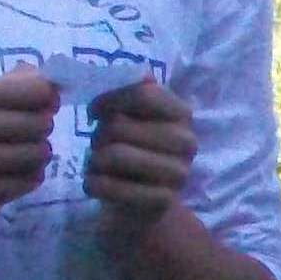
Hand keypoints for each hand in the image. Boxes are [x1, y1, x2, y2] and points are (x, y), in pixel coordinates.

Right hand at [0, 66, 57, 227]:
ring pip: (41, 153)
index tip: (43, 103)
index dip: (47, 96)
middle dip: (40, 128)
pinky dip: (28, 177)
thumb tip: (52, 80)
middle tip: (23, 133)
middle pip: (43, 123)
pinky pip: (33, 180)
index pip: (37, 90)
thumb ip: (8, 86)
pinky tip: (9, 174)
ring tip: (15, 155)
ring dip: (36, 155)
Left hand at [85, 76, 196, 237]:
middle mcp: (187, 141)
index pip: (142, 93)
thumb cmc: (134, 150)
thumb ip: (130, 91)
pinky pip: (111, 186)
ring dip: (93, 159)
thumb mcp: (134, 117)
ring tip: (96, 164)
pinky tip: (94, 183)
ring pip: (113, 154)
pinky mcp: (162, 201)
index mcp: (182, 113)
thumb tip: (131, 75)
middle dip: (98, 135)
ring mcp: (178, 174)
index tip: (94, 112)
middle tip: (98, 145)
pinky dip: (93, 183)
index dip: (109, 99)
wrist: (143, 204)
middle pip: (120, 125)